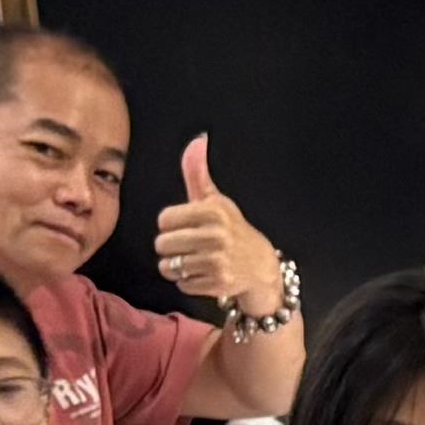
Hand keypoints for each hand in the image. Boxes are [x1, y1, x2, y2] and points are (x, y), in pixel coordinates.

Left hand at [153, 133, 284, 325]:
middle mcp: (216, 236)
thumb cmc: (231, 230)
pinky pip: (183, 284)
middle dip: (171, 248)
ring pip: (170, 266)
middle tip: (189, 247)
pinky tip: (204, 274)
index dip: (170, 225)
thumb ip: (198, 174)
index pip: (164, 219)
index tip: (186, 227)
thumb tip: (197, 140)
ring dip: (177, 267)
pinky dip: (189, 282)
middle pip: (163, 244)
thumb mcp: (216, 201)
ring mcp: (218, 261)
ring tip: (194, 261)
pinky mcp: (218, 283)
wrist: (261, 266)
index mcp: (212, 212)